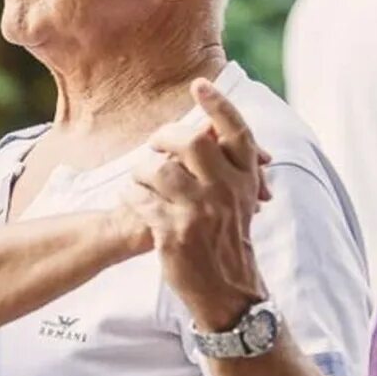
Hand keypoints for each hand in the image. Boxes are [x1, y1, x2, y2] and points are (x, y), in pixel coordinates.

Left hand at [130, 79, 270, 329]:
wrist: (227, 291)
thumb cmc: (228, 239)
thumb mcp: (240, 200)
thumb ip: (228, 166)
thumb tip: (211, 127)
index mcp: (245, 180)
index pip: (235, 131)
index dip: (217, 104)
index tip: (199, 84)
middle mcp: (226, 192)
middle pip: (192, 141)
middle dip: (166, 137)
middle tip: (155, 144)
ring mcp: (200, 213)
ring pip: (159, 169)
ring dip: (142, 170)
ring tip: (140, 179)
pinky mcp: (174, 233)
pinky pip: (140, 200)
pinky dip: (131, 196)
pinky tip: (134, 200)